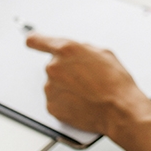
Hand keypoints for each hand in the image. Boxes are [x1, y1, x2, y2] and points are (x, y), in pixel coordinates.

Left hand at [26, 34, 150, 137]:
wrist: (116, 109)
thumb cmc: (114, 82)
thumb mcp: (105, 53)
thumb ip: (84, 49)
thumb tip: (78, 52)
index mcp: (67, 50)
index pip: (37, 40)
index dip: (36, 40)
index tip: (34, 40)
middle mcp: (54, 68)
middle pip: (53, 64)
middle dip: (67, 68)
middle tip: (86, 76)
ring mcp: (50, 88)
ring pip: (55, 82)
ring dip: (67, 84)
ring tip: (87, 90)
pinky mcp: (51, 106)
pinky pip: (56, 98)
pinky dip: (66, 99)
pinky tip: (82, 100)